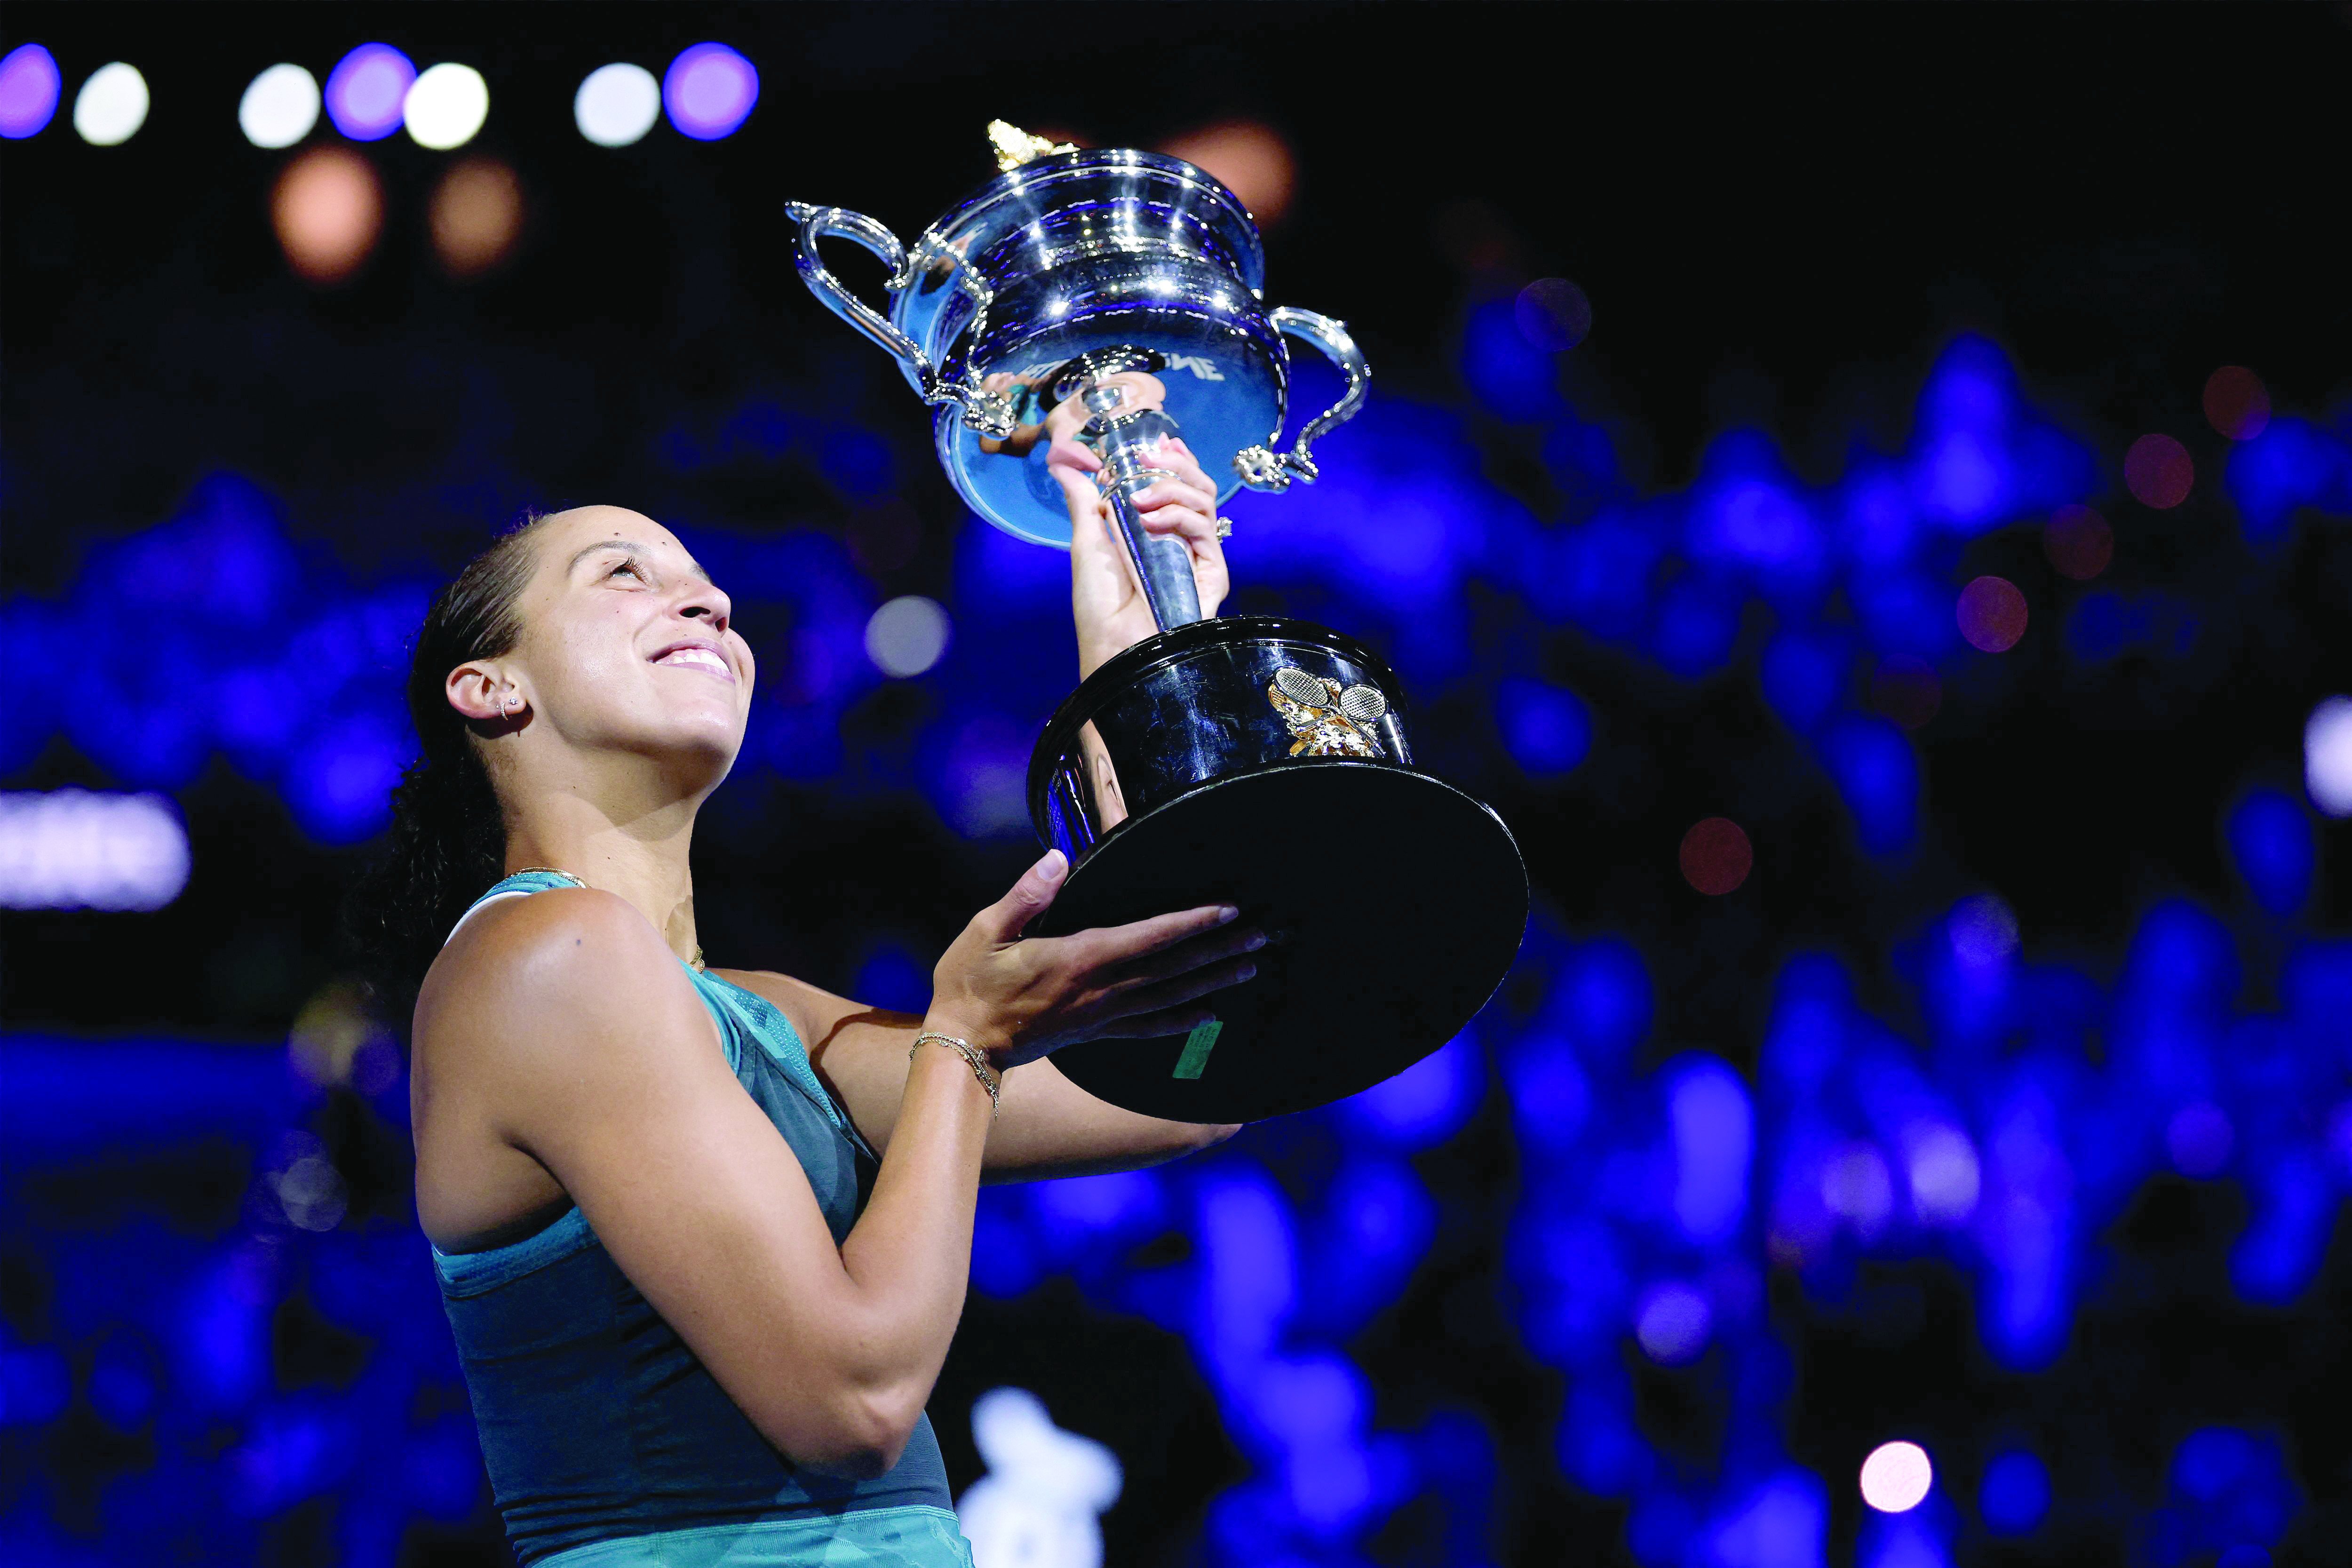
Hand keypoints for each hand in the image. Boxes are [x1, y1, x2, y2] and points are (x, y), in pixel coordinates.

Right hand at [929, 849, 1262, 1069]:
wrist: (964, 1049)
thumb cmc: (970, 985)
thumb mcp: (985, 932)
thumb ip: (1025, 895)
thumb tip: (1056, 858)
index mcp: (1079, 958)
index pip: (1149, 938)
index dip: (1192, 923)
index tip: (1227, 910)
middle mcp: (1101, 989)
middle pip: (1173, 968)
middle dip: (1219, 950)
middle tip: (1261, 936)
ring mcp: (1102, 1015)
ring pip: (1170, 997)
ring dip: (1213, 981)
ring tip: (1249, 967)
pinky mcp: (1097, 1033)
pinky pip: (1150, 1027)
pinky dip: (1183, 1021)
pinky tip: (1209, 1015)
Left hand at [1043, 374, 1229, 678]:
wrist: (1112, 648)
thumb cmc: (1098, 606)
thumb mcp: (1086, 544)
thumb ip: (1084, 502)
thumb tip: (1063, 463)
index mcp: (1153, 531)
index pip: (1174, 484)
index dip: (1170, 459)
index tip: (1151, 442)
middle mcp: (1179, 540)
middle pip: (1196, 487)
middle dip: (1176, 463)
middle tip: (1148, 455)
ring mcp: (1196, 557)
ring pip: (1205, 502)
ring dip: (1172, 487)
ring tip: (1139, 498)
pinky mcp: (1211, 574)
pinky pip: (1205, 531)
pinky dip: (1178, 516)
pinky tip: (1151, 521)